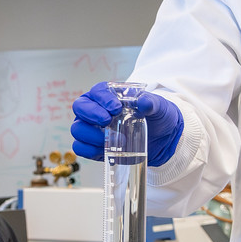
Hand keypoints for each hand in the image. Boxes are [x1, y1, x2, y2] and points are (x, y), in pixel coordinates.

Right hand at [68, 82, 184, 165]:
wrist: (163, 139)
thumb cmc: (157, 117)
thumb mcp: (160, 108)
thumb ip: (153, 103)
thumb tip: (144, 102)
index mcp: (108, 95)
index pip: (97, 91)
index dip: (103, 99)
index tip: (116, 108)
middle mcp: (95, 110)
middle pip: (80, 107)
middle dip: (92, 114)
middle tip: (107, 121)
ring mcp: (92, 129)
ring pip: (78, 129)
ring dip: (92, 135)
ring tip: (116, 140)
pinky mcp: (94, 147)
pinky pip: (80, 148)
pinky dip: (90, 150)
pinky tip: (106, 150)